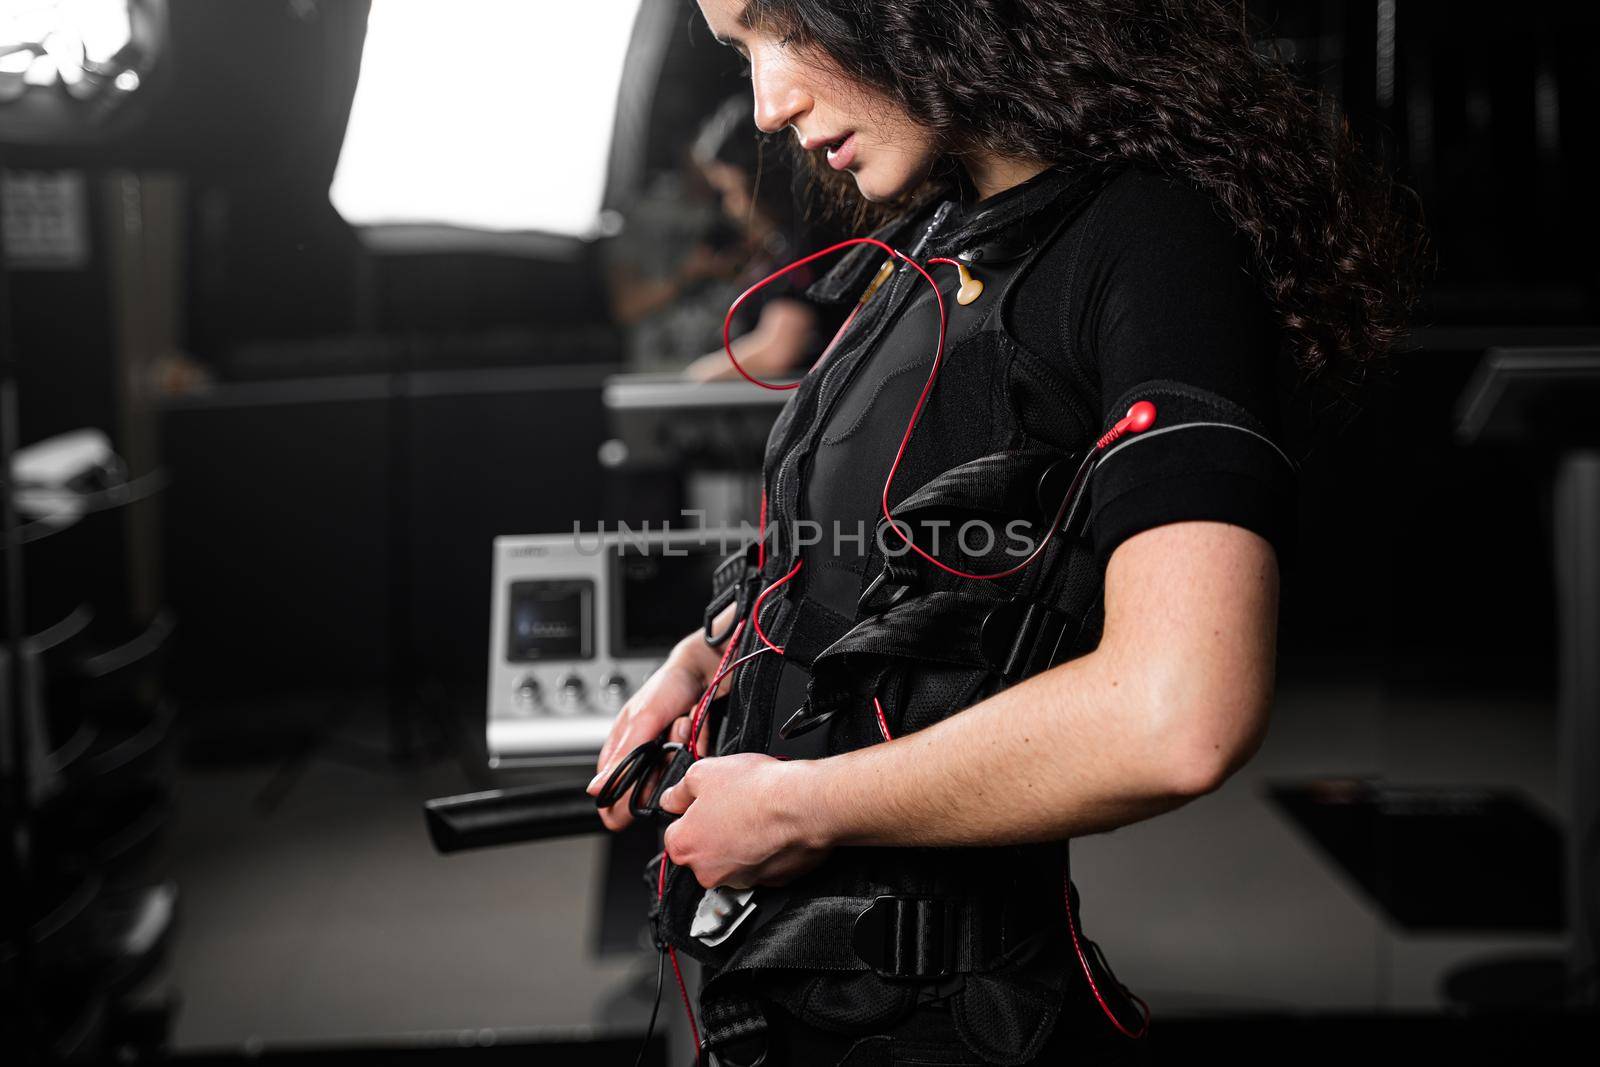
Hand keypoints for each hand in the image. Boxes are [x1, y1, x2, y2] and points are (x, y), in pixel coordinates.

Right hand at [587, 625, 727, 830]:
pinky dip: (697, 744)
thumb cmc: (670, 683)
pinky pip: (694, 762)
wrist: (709, 666)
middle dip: (661, 765)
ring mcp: (669, 749)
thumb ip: (623, 755)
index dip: (619, 799)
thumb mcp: (644, 719)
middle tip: (669, 741)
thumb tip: (596, 787)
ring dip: (680, 749)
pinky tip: (697, 725)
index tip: (627, 812)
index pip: (613, 784)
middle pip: (648, 782)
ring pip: (673, 772)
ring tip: (684, 722)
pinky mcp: (691, 748)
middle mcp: (645, 749)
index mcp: (624, 742)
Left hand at [658, 754, 832, 888]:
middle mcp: (708, 871)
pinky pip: (761, 865)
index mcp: (685, 846)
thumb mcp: (703, 772)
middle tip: (732, 805)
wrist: (802, 804)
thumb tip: (673, 797)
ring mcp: (741, 880)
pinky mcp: (771, 881)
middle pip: (703, 850)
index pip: (674, 833)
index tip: (702, 804)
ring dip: (740, 841)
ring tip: (755, 813)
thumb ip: (679, 790)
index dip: (689, 814)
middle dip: (714, 830)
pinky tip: (772, 826)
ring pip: (733, 860)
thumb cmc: (756, 790)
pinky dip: (764, 850)